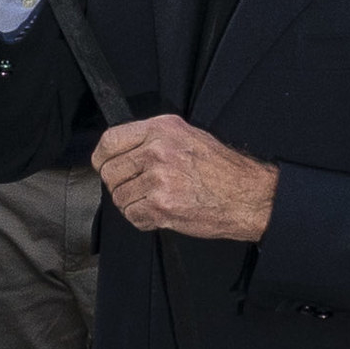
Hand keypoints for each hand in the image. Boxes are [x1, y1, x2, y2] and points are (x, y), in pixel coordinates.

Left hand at [93, 116, 278, 241]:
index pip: (110, 140)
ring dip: (132, 204)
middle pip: (110, 172)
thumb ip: (153, 137)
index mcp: (160, 129)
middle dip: (118, 184)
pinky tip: (158, 213)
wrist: (247, 196)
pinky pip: (133, 216)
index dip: (102, 158)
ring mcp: (158, 180)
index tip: (104, 166)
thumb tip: (123, 148)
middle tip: (135, 188)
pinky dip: (142, 219)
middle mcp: (156, 151)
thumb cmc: (221, 167)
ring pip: (120, 197)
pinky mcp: (162, 206)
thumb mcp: (186, 134)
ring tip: (153, 201)